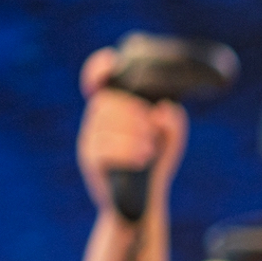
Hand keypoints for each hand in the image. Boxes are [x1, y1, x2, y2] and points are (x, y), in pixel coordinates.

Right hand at [76, 47, 188, 214]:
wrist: (143, 199)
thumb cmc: (156, 161)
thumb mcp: (171, 138)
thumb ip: (173, 121)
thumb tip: (163, 110)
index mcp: (115, 107)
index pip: (98, 78)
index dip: (99, 67)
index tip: (111, 61)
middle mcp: (97, 119)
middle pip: (109, 101)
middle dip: (135, 116)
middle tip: (150, 132)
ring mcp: (90, 138)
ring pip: (107, 124)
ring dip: (135, 136)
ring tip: (148, 150)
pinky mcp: (88, 159)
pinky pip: (104, 148)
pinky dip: (128, 152)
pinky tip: (142, 159)